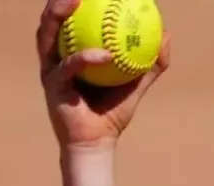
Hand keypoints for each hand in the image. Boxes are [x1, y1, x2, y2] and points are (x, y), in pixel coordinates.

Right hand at [36, 0, 170, 149]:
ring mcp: (50, 70)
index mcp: (70, 54)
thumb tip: (167, 36)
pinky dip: (86, 59)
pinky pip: (68, 67)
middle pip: (50, 21)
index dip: (75, 3)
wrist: (97, 143)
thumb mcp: (136, 85)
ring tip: (74, 2)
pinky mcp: (52, 87)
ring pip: (46, 36)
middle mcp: (55, 58)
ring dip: (57, 16)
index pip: (70, 21)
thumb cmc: (112, 114)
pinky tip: (104, 54)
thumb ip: (150, 64)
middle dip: (57, 0)